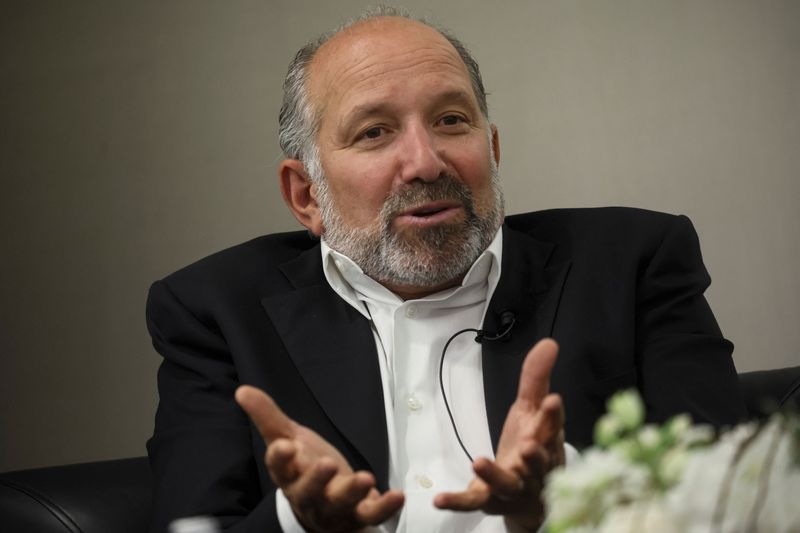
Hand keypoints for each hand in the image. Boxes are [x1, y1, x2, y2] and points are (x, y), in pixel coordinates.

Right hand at [235, 385, 403, 531]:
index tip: (284, 446)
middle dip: (316, 479)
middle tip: (326, 464)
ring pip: (341, 504)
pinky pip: (372, 515)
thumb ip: (268, 416)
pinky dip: (385, 507)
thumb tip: (243, 391)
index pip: (280, 468)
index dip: (281, 458)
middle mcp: (309, 495)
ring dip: (352, 492)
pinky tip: (397, 495)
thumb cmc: (304, 468)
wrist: (323, 508)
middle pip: (308, 491)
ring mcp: (334, 508)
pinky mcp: (359, 516)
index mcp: (289, 475)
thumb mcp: (287, 439)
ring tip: (364, 478)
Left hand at [433, 338, 564, 530]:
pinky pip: (473, 502)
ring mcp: (512, 488)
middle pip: (538, 462)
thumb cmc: (531, 448)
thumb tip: (549, 343)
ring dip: (495, 475)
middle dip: (535, 454)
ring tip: (480, 463)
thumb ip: (536, 378)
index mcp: (546, 442)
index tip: (553, 400)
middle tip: (529, 444)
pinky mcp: (489, 501)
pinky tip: (439, 499)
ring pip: (507, 484)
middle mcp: (534, 469)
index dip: (553, 416)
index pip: (552, 428)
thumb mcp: (531, 411)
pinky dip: (457, 502)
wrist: (530, 498)